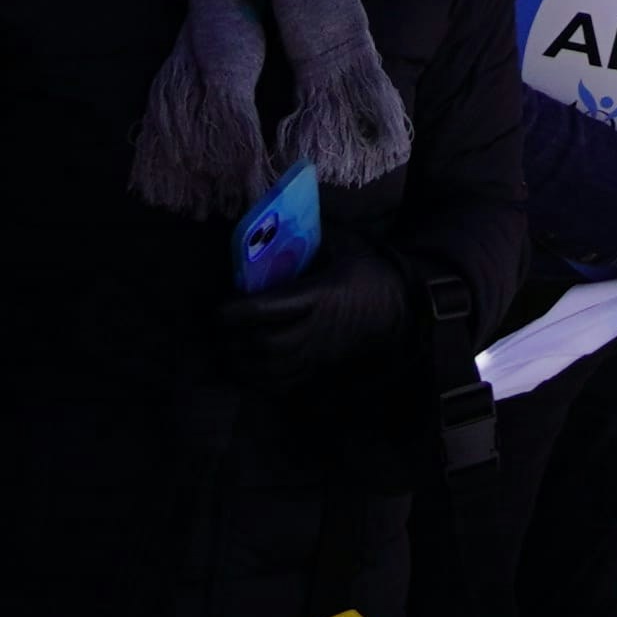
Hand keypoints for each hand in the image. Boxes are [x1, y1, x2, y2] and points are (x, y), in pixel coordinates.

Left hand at [223, 238, 406, 381]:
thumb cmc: (368, 274)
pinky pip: (287, 384)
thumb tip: (275, 233)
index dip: (238, 311)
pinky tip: (248, 373)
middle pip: (267, 343)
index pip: (269, 308)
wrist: (400, 308)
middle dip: (235, 341)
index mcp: (319, 296)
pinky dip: (262, 383)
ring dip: (243, 365)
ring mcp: (319, 352)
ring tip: (225, 354)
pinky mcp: (322, 366)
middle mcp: (316, 328)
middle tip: (216, 332)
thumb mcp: (343, 249)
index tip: (219, 309)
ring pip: (273, 368)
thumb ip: (310, 245)